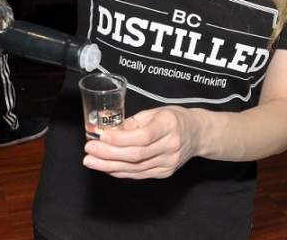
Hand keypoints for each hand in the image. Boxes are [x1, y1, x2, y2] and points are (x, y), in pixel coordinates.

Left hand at [83, 106, 200, 178]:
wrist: (198, 134)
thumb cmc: (174, 118)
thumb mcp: (154, 112)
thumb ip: (132, 122)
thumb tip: (107, 131)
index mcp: (169, 125)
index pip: (143, 136)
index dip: (121, 139)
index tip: (102, 137)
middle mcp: (171, 146)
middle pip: (137, 154)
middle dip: (109, 154)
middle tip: (89, 150)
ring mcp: (169, 162)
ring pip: (135, 168)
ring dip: (109, 165)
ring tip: (91, 161)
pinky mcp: (165, 173)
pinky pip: (139, 174)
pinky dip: (120, 171)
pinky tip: (106, 167)